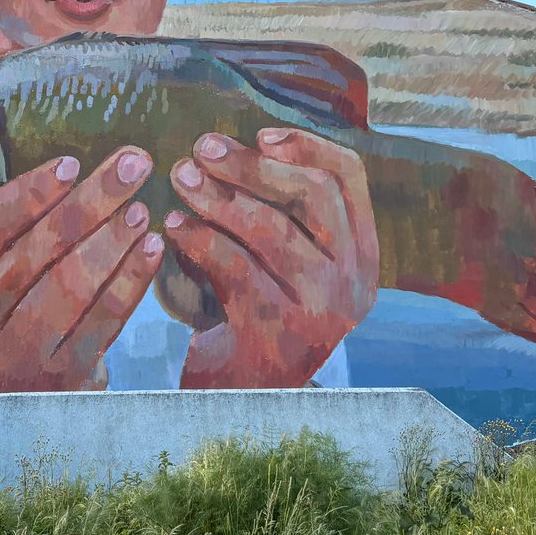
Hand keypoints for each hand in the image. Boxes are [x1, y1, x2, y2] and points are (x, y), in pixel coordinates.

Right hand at [0, 147, 163, 392]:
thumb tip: (76, 170)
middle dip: (88, 204)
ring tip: (140, 206)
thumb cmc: (2, 304)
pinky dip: (131, 278)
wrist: (12, 390)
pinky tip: (151, 246)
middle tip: (130, 165)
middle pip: (32, 254)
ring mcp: (18, 354)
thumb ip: (13, 227)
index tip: (70, 164)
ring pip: (69, 287)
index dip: (24, 196)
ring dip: (111, 241)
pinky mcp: (64, 375)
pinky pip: (104, 318)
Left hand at [167, 128, 378, 387]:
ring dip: (218, 197)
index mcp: (363, 253)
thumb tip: (246, 140)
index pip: (350, 177)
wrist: (240, 400)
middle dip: (252, 165)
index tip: (259, 133)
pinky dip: (199, 240)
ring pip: (271, 230)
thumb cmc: (257, 310)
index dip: (306, 145)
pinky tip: (172, 226)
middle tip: (200, 148)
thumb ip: (285, 209)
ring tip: (180, 178)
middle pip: (313, 196)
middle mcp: (353, 282)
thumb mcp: (289, 260)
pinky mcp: (278, 336)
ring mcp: (321, 312)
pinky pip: (234, 269)